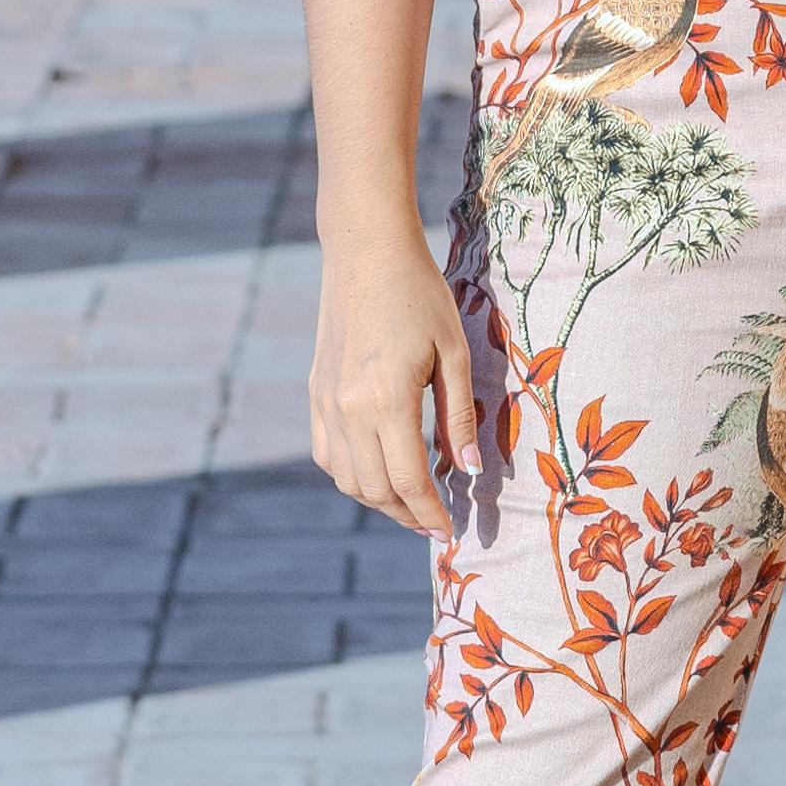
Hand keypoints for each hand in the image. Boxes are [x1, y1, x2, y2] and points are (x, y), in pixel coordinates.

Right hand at [310, 229, 479, 540]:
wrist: (365, 252)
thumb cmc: (420, 294)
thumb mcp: (454, 352)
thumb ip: (460, 416)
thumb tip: (468, 470)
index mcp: (387, 399)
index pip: (409, 481)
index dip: (430, 515)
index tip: (450, 533)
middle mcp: (348, 408)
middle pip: (375, 489)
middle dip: (407, 515)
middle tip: (435, 523)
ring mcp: (326, 402)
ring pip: (347, 478)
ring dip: (379, 500)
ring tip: (411, 503)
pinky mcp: (316, 392)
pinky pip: (327, 454)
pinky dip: (351, 475)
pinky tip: (378, 472)